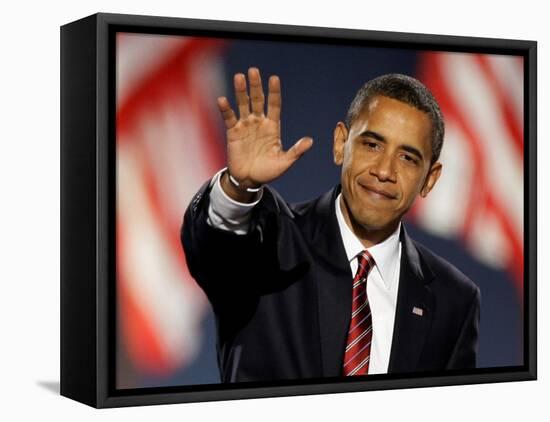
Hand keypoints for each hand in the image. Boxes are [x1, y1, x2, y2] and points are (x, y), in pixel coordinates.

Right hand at [217, 67, 312, 192]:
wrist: (249, 180)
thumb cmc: (268, 171)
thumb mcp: (284, 162)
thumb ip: (296, 151)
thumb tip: (310, 141)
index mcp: (272, 127)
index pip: (274, 105)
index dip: (274, 92)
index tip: (274, 78)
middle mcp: (259, 122)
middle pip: (258, 100)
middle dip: (256, 86)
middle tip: (253, 71)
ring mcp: (245, 126)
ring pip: (243, 105)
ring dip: (241, 92)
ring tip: (239, 77)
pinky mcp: (233, 132)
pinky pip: (229, 118)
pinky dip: (226, 109)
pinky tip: (222, 99)